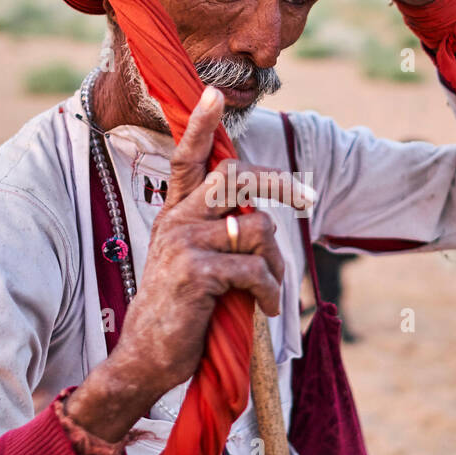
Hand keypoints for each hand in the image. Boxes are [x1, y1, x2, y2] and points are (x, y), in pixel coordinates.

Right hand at [65, 87, 313, 441]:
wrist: (146, 360)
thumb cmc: (180, 316)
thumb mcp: (195, 266)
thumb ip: (217, 236)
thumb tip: (262, 220)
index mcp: (174, 216)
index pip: (187, 159)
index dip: (200, 125)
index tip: (214, 94)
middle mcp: (176, 221)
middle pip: (235, 177)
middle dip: (279, 182)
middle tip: (308, 196)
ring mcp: (183, 243)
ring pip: (256, 227)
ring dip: (277, 262)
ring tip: (269, 290)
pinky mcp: (195, 271)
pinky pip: (254, 268)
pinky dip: (269, 291)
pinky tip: (262, 309)